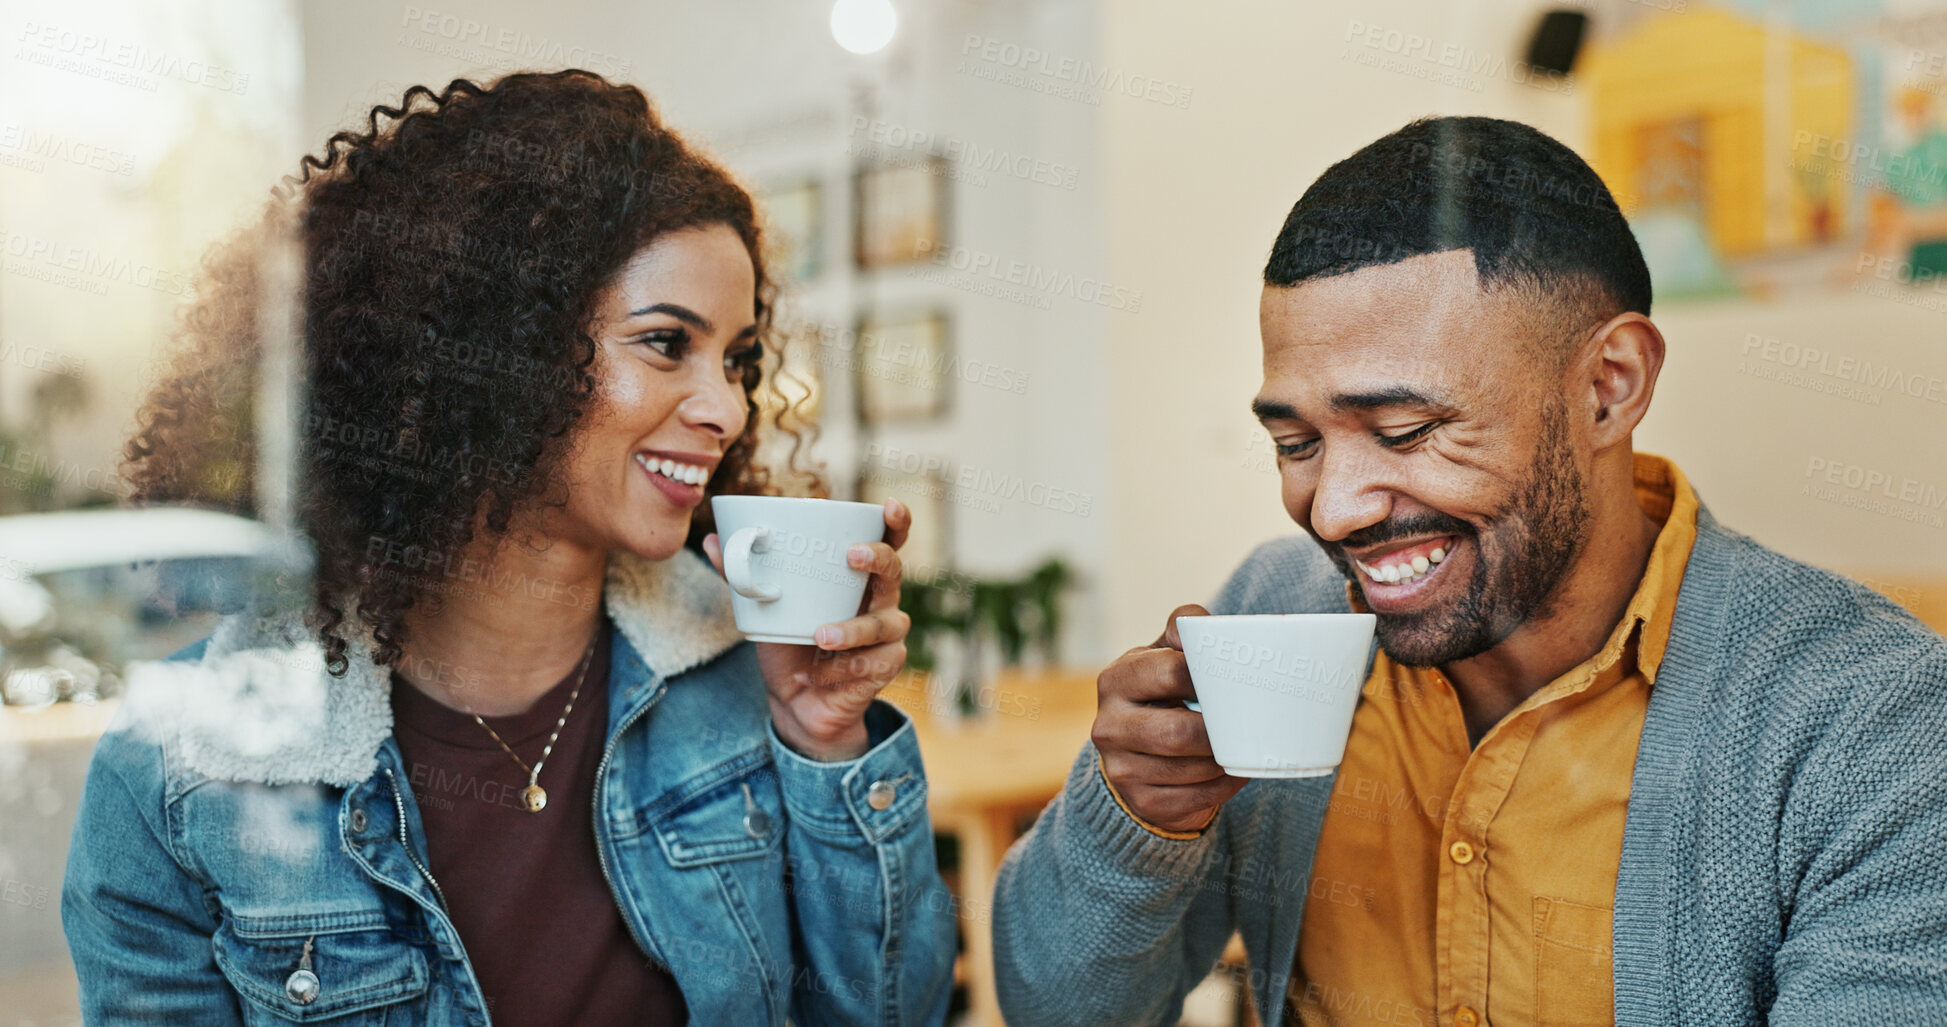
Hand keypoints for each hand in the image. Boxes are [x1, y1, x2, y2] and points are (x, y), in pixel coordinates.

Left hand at [704, 499, 912, 761]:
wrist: (795, 702)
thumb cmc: (787, 642)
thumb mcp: (763, 608)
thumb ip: (742, 576)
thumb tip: (710, 540)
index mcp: (856, 576)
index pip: (885, 541)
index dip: (894, 521)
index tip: (887, 505)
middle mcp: (878, 599)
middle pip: (894, 570)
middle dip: (878, 559)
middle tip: (852, 556)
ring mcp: (886, 633)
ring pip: (884, 622)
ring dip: (852, 628)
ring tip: (820, 635)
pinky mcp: (885, 666)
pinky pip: (869, 662)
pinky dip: (839, 668)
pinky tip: (816, 674)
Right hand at [1092, 604, 1246, 832]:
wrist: (1137, 750)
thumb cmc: (1161, 691)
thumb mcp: (1164, 654)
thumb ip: (1185, 628)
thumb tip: (1206, 626)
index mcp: (1116, 680)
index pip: (1170, 672)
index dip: (1209, 675)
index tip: (1236, 678)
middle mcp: (1108, 726)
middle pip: (1176, 732)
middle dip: (1218, 730)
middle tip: (1246, 723)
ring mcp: (1120, 769)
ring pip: (1189, 769)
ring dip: (1224, 761)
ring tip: (1244, 747)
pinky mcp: (1141, 801)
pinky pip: (1193, 799)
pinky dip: (1222, 787)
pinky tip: (1232, 772)